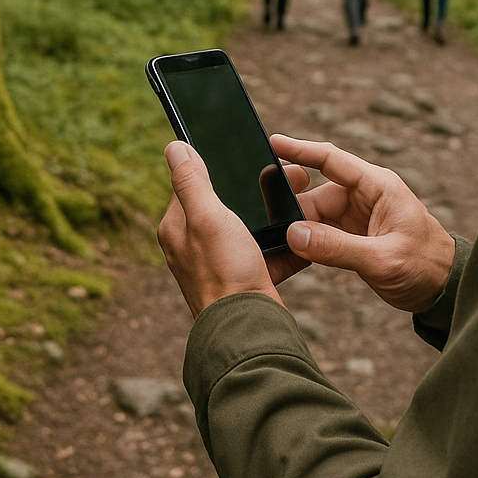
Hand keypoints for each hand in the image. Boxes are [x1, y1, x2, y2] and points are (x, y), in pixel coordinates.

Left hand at [159, 141, 307, 317]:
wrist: (250, 330)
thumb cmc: (225, 273)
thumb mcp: (207, 218)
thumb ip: (191, 182)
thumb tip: (174, 146)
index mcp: (178, 228)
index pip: (193, 184)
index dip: (221, 166)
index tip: (252, 156)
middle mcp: (194, 246)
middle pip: (226, 205)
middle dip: (256, 190)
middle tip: (288, 176)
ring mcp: (221, 264)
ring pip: (250, 229)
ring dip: (275, 216)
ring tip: (301, 199)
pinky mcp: (245, 280)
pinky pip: (268, 254)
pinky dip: (286, 245)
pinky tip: (303, 233)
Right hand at [270, 135, 454, 313]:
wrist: (444, 289)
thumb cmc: (425, 266)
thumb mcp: (382, 259)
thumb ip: (337, 247)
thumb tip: (293, 235)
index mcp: (377, 186)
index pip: (331, 160)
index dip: (301, 150)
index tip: (272, 142)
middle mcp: (364, 196)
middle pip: (315, 195)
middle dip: (293, 211)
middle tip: (271, 229)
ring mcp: (357, 216)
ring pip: (314, 217)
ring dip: (299, 231)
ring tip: (279, 248)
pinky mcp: (352, 236)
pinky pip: (320, 234)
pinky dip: (307, 243)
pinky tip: (292, 254)